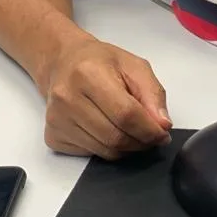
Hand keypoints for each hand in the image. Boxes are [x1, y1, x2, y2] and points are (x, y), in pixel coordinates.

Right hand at [42, 37, 172, 159]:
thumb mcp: (134, 66)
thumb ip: (153, 94)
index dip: (149, 129)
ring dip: (127, 148)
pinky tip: (109, 130)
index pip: (125, 114)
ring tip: (133, 131)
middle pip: (115, 137)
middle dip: (141, 142)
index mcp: (88, 74)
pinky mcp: (54, 136)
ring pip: (104, 151)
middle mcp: (67, 98)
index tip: (163, 134)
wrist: (63, 63)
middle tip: (152, 136)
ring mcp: (57, 120)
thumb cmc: (99, 62)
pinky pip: (90, 154)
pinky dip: (108, 148)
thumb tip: (162, 125)